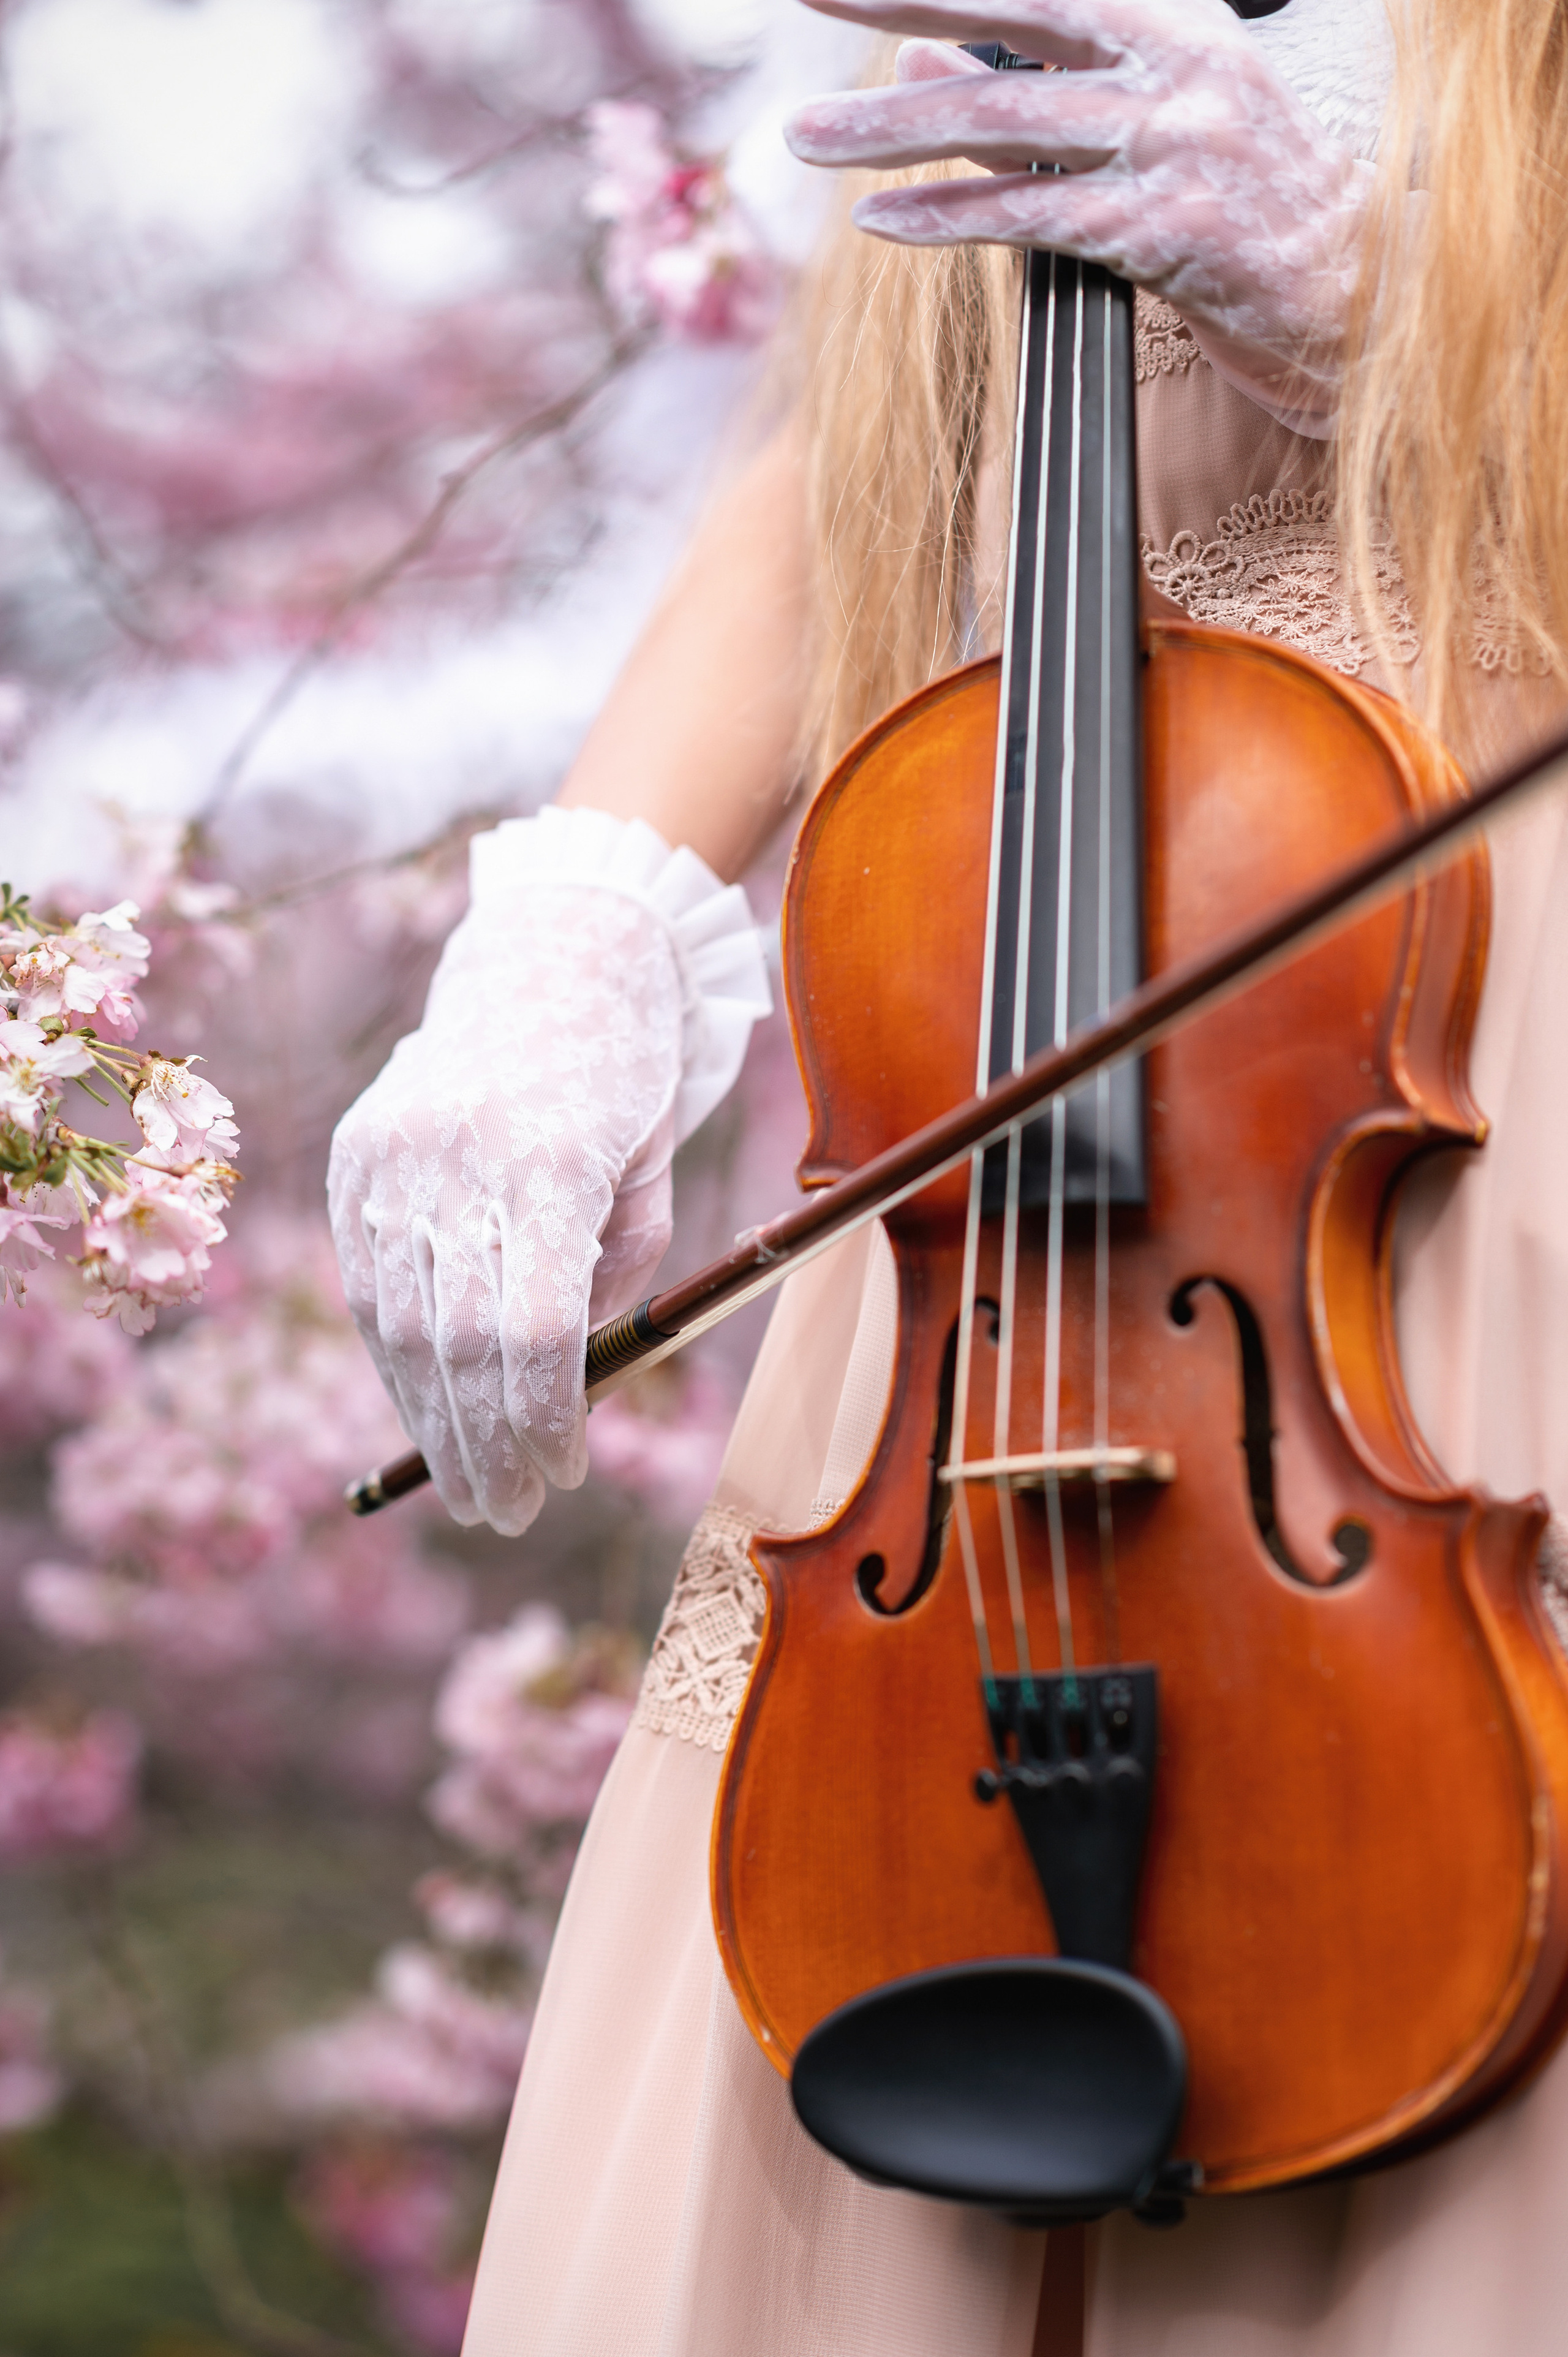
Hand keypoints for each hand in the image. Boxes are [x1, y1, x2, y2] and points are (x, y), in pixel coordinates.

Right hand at [327, 810, 768, 1535]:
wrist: (552, 956)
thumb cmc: (625, 1077)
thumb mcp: (648, 1177)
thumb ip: (611, 1282)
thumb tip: (567, 1392)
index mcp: (545, 1160)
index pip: (531, 1329)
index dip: (544, 1418)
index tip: (564, 1475)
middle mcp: (452, 1159)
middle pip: (458, 1341)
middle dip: (484, 1443)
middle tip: (509, 1513)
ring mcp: (389, 1156)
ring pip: (399, 1325)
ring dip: (432, 1420)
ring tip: (468, 1486)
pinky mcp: (354, 1159)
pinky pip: (367, 1286)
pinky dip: (397, 1361)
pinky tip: (427, 1412)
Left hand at [785, 0, 1374, 430]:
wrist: (1362, 302)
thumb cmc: (1255, 218)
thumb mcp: (1156, 130)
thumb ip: (1040, 95)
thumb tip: (923, 61)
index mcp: (1178, 29)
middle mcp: (1177, 72)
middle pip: (1013, 25)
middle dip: (900, 3)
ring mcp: (1172, 149)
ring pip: (1005, 124)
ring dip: (892, 131)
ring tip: (808, 136)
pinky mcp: (1161, 235)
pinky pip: (1029, 218)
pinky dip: (946, 218)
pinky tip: (879, 221)